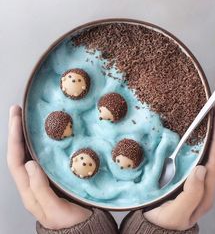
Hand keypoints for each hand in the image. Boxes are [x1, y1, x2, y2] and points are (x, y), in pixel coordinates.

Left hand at [7, 105, 91, 229]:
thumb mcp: (54, 210)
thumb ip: (41, 189)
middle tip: (18, 111)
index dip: (14, 138)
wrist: (82, 228)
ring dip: (26, 136)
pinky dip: (40, 144)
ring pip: (29, 153)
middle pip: (18, 153)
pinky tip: (45, 136)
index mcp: (28, 190)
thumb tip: (31, 164)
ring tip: (28, 119)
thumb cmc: (69, 222)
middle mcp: (31, 182)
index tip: (16, 118)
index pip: (15, 160)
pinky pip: (42, 157)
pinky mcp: (52, 176)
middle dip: (16, 131)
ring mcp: (41, 178)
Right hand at [144, 102, 214, 230]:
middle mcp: (205, 180)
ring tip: (208, 115)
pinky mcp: (187, 174)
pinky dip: (199, 140)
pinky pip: (197, 154)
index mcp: (205, 188)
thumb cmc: (167, 220)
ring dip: (211, 132)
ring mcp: (197, 176)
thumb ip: (192, 194)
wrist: (158, 226)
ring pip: (209, 151)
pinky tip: (194, 132)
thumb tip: (201, 169)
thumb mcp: (178, 213)